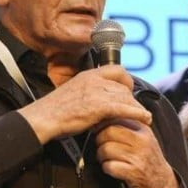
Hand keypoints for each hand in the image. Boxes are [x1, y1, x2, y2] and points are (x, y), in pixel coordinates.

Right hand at [18, 65, 151, 143]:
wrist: (42, 118)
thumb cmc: (55, 110)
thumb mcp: (74, 91)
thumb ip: (89, 90)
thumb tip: (101, 96)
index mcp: (88, 74)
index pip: (116, 69)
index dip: (126, 80)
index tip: (129, 90)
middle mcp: (94, 80)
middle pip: (123, 85)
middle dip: (131, 98)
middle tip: (134, 109)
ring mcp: (97, 92)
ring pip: (126, 97)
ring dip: (136, 107)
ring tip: (143, 116)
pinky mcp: (98, 107)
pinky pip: (124, 108)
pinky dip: (137, 113)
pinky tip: (145, 118)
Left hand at [95, 122, 177, 187]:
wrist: (163, 181)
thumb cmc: (149, 158)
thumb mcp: (145, 137)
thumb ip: (129, 126)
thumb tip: (104, 118)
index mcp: (143, 129)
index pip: (117, 118)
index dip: (102, 124)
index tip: (98, 129)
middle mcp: (142, 141)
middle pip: (108, 132)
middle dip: (99, 140)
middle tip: (101, 146)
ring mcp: (138, 157)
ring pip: (106, 149)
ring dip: (101, 156)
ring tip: (106, 159)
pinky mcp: (134, 172)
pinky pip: (109, 166)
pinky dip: (106, 168)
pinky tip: (112, 168)